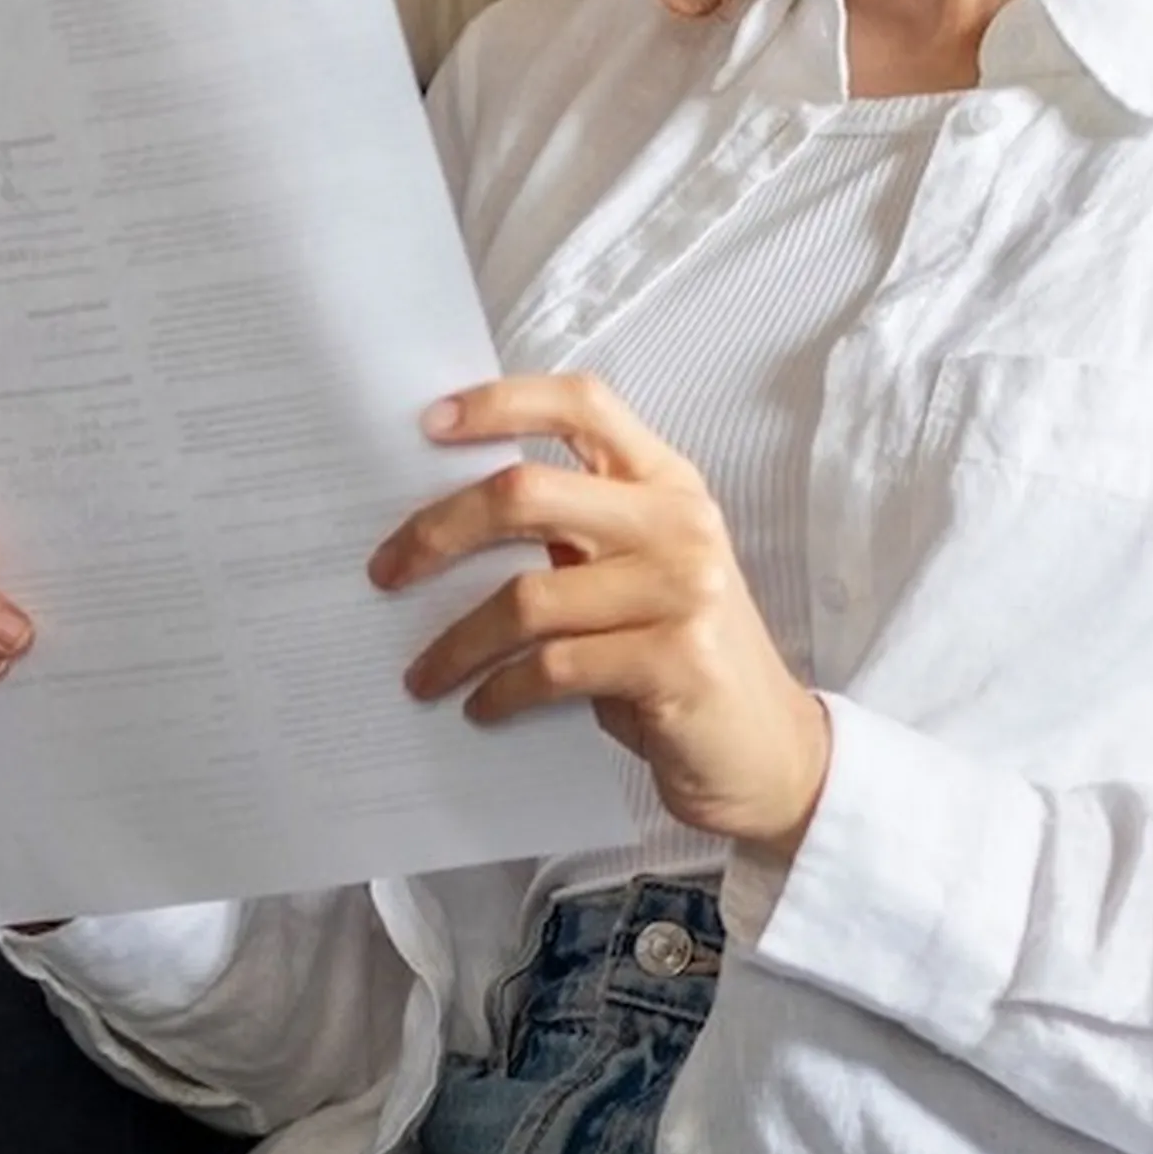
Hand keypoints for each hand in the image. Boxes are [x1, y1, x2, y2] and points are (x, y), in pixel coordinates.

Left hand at [378, 374, 831, 856]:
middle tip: (385, 572)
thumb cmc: (677, 657)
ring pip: (527, 597)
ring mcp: (683, 590)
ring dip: (456, 643)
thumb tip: (443, 522)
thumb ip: (573, 536)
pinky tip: (481, 707)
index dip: (502, 403)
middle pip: (527, 492)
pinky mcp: (675, 662)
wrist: (767, 750)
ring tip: (422, 675)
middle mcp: (679, 523)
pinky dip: (501, 691)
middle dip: (437, 532)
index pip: (584, 404)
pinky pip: (553, 668)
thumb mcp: (637, 577)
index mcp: (667, 483)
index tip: (429, 425)